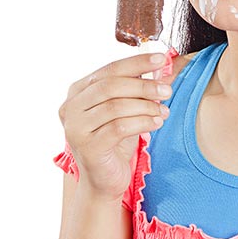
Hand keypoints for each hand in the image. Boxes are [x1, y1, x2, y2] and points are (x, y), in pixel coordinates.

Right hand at [58, 52, 172, 201]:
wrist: (105, 179)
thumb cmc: (116, 140)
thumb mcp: (128, 109)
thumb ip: (140, 88)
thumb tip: (165, 67)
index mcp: (78, 91)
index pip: (109, 69)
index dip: (136, 62)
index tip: (162, 59)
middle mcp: (71, 107)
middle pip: (110, 86)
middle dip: (143, 85)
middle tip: (167, 90)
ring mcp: (76, 128)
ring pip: (115, 107)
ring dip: (146, 106)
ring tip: (164, 110)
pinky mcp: (87, 147)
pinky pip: (119, 127)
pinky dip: (142, 122)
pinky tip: (156, 122)